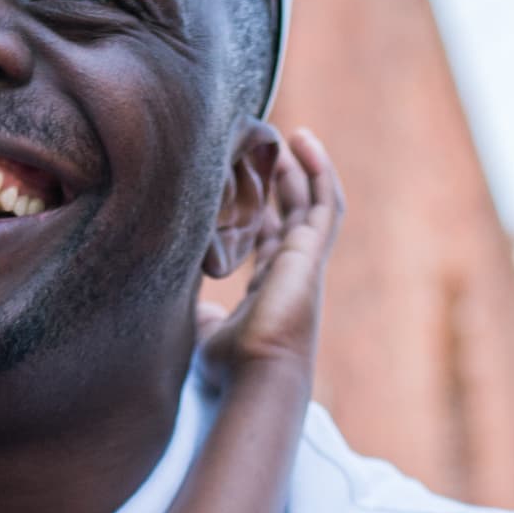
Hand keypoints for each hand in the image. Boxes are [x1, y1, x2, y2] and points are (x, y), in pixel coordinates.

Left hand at [196, 129, 342, 374]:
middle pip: (293, 216)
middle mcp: (290, 272)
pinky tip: (302, 142)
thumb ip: (200, 314)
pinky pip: (324, 201)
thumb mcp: (203, 333)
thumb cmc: (230, 365)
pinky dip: (318, 170)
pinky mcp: (312, 251)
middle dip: (282, 182)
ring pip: (314, 204)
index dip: (258, 212)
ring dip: (305, 170)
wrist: (256, 375)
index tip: (241, 184)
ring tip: (291, 137)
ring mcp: (305, 261)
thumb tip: (189, 306)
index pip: (269, 241)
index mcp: (267, 289)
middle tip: (266, 149)